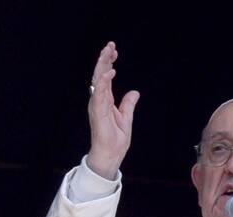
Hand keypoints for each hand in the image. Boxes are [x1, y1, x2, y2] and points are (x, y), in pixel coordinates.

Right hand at [86, 41, 139, 179]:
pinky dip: (104, 82)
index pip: (106, 78)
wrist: (111, 154)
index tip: (114, 51)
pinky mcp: (98, 112)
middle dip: (104, 59)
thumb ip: (128, 104)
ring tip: (108, 51)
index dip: (109, 63)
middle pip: (100, 75)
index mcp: (105, 100)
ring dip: (103, 65)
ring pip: (98, 80)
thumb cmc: (116, 139)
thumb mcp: (126, 118)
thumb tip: (134, 92)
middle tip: (110, 45)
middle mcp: (99, 100)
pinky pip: (100, 93)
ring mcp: (97, 105)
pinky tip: (110, 71)